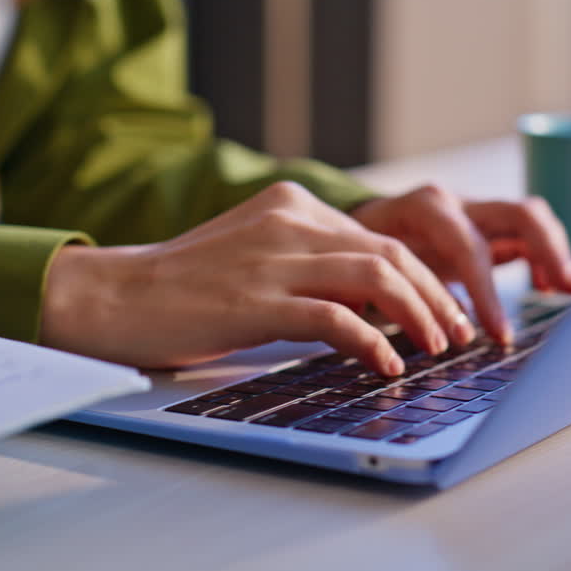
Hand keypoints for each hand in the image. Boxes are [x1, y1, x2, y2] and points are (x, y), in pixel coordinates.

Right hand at [38, 182, 476, 375]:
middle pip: (390, 251)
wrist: (112, 295)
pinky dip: (372, 342)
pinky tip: (387, 364)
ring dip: (418, 315)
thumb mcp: (252, 256)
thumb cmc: (180, 286)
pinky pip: (335, 316)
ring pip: (375, 275)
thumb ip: (306, 264)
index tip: (445, 311)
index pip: (379, 236)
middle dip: (436, 296)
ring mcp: (273, 259)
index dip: (423, 277)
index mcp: (290, 206)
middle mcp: (289, 221)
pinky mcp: (256, 301)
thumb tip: (367, 303)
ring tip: (438, 349)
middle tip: (458, 335)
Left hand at [349, 185, 570, 343]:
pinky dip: (543, 258)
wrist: (350, 227)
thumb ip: (389, 290)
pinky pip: (527, 235)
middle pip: (519, 213)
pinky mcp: (485, 225)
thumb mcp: (364, 269)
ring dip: (556, 253)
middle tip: (569, 291)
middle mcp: (456, 202)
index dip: (486, 292)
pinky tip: (548, 288)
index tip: (498, 335)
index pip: (469, 246)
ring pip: (531, 219)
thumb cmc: (356, 254)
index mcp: (424, 208)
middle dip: (549, 251)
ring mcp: (474, 210)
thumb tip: (416, 333)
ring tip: (569, 290)